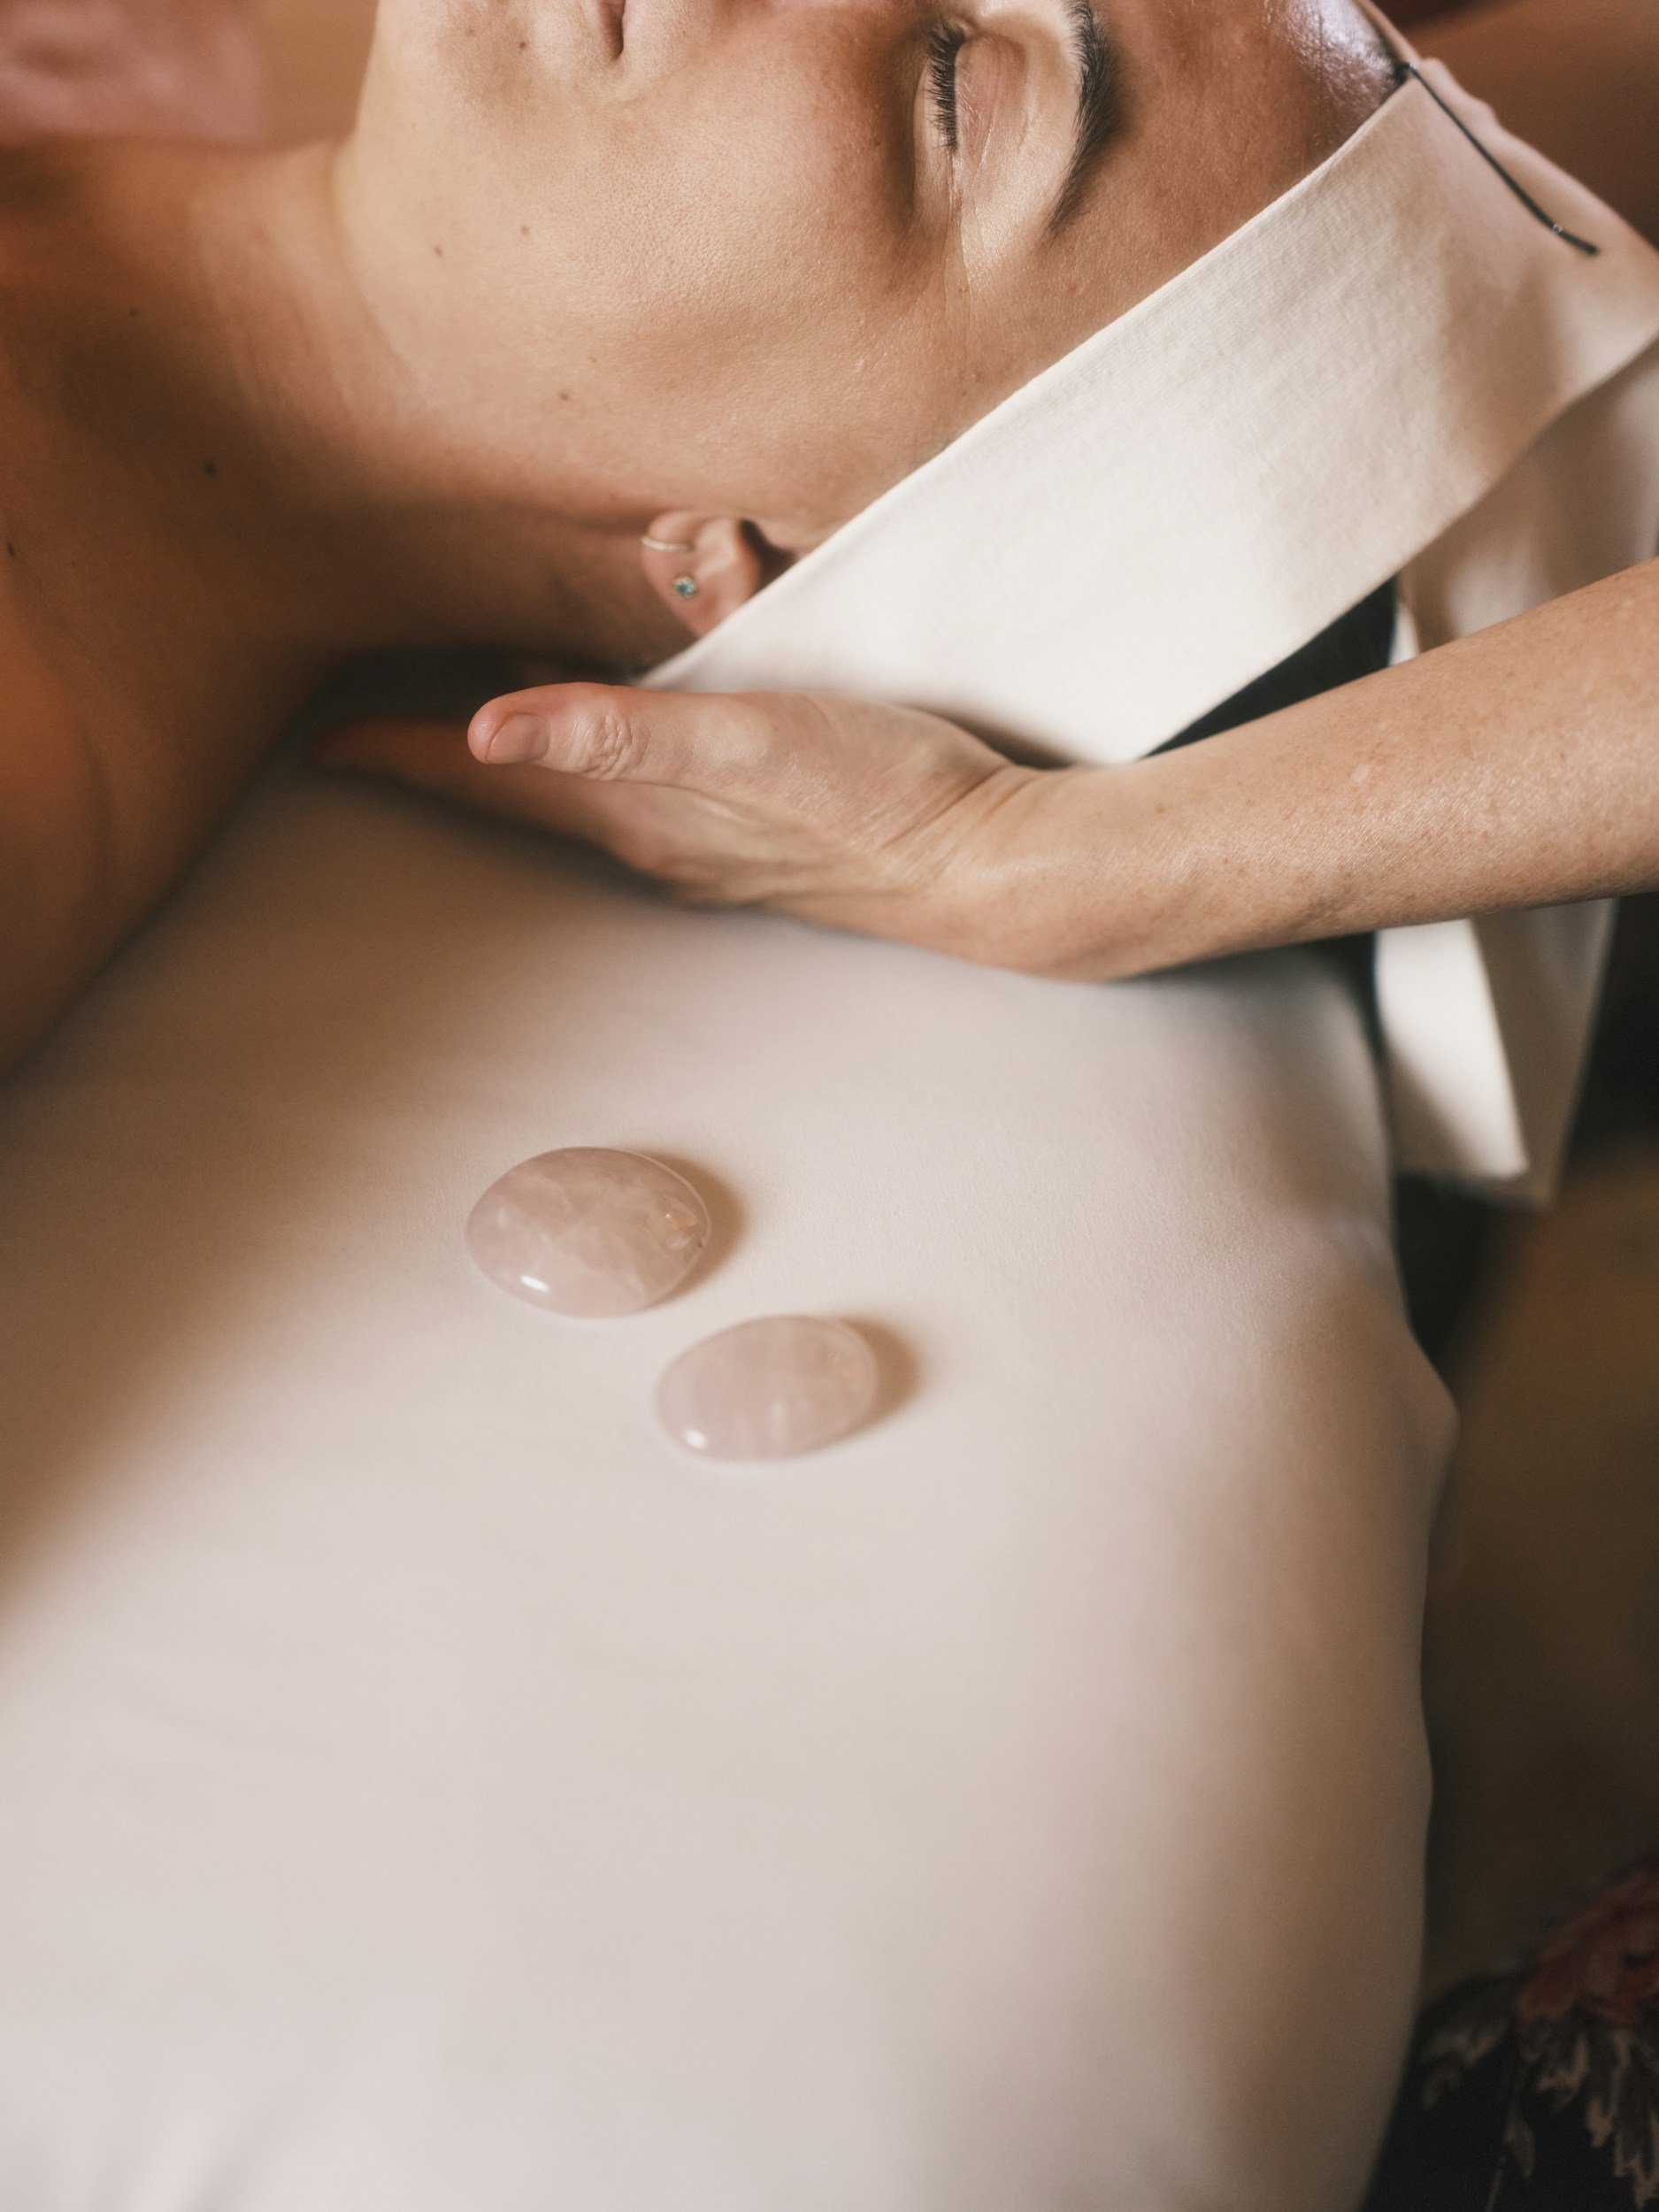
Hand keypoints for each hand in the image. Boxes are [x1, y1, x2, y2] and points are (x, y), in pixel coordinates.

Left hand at [313, 682, 1068, 968]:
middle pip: (522, 785)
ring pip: (586, 780)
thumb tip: (485, 732)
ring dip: (532, 739)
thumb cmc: (878, 796)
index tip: (322, 747)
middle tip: (386, 706)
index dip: (400, 757)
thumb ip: (618, 729)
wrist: (990, 867)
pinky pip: (652, 780)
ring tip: (486, 691)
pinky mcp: (757, 834)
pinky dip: (612, 740)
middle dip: (451, 744)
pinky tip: (636, 710)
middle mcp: (655, 834)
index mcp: (634, 809)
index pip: (486, 781)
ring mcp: (706, 842)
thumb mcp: (746, 739)